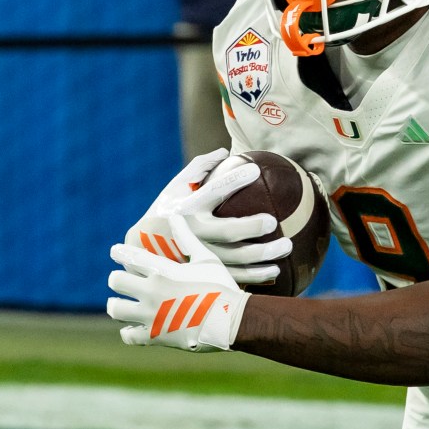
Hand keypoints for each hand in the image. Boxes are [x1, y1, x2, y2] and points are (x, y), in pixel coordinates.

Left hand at [108, 214, 249, 351]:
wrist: (231, 319)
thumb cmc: (221, 285)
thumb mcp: (206, 258)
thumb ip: (187, 238)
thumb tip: (175, 216)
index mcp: (163, 270)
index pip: (132, 257)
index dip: (120, 252)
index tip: (115, 251)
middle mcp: (152, 291)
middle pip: (116, 281)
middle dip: (117, 279)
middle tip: (120, 280)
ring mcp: (151, 315)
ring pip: (116, 309)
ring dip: (117, 305)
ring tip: (119, 304)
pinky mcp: (155, 336)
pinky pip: (129, 335)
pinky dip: (128, 331)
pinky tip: (131, 328)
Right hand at [127, 150, 289, 284]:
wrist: (142, 251)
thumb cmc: (167, 210)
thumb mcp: (175, 187)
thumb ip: (200, 168)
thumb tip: (226, 151)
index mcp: (186, 208)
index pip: (212, 191)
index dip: (234, 180)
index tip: (256, 171)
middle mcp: (192, 232)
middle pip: (226, 231)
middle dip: (252, 227)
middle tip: (274, 222)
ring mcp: (197, 257)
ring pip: (234, 258)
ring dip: (262, 256)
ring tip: (286, 248)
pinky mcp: (203, 274)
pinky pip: (233, 276)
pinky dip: (255, 276)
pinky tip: (275, 272)